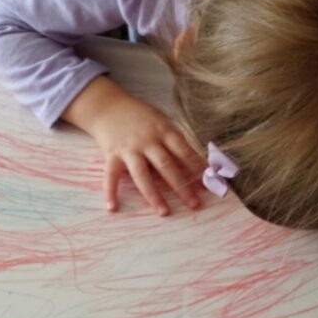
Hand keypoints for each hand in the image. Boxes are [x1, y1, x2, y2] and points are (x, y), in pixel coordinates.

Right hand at [62, 76, 205, 215]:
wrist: (107, 105)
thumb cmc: (140, 115)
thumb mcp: (160, 120)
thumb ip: (174, 140)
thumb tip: (194, 163)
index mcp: (163, 130)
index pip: (184, 151)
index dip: (197, 167)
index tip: (209, 183)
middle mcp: (147, 141)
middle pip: (166, 166)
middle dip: (181, 186)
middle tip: (195, 204)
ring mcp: (129, 149)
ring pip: (142, 175)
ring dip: (153, 195)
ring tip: (164, 212)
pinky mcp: (111, 155)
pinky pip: (111, 176)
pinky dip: (111, 192)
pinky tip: (113, 207)